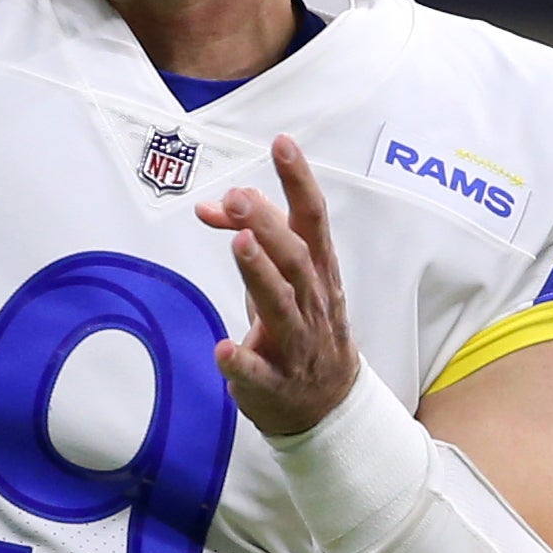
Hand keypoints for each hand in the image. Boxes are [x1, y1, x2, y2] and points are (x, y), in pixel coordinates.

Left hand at [196, 136, 361, 436]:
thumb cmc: (302, 329)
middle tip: (237, 197)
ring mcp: (298, 347)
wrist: (329, 409)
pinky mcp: (276, 385)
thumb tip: (223, 199)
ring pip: (283, 308)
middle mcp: (313, 305)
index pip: (312, 221)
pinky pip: (260, 374)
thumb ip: (253, 236)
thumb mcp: (282, 279)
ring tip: (239, 244)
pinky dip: (243, 362)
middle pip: (296, 259)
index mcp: (317, 275)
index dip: (299, 181)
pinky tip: (223, 349)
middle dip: (268, 226)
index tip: (282, 143)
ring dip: (261, 275)